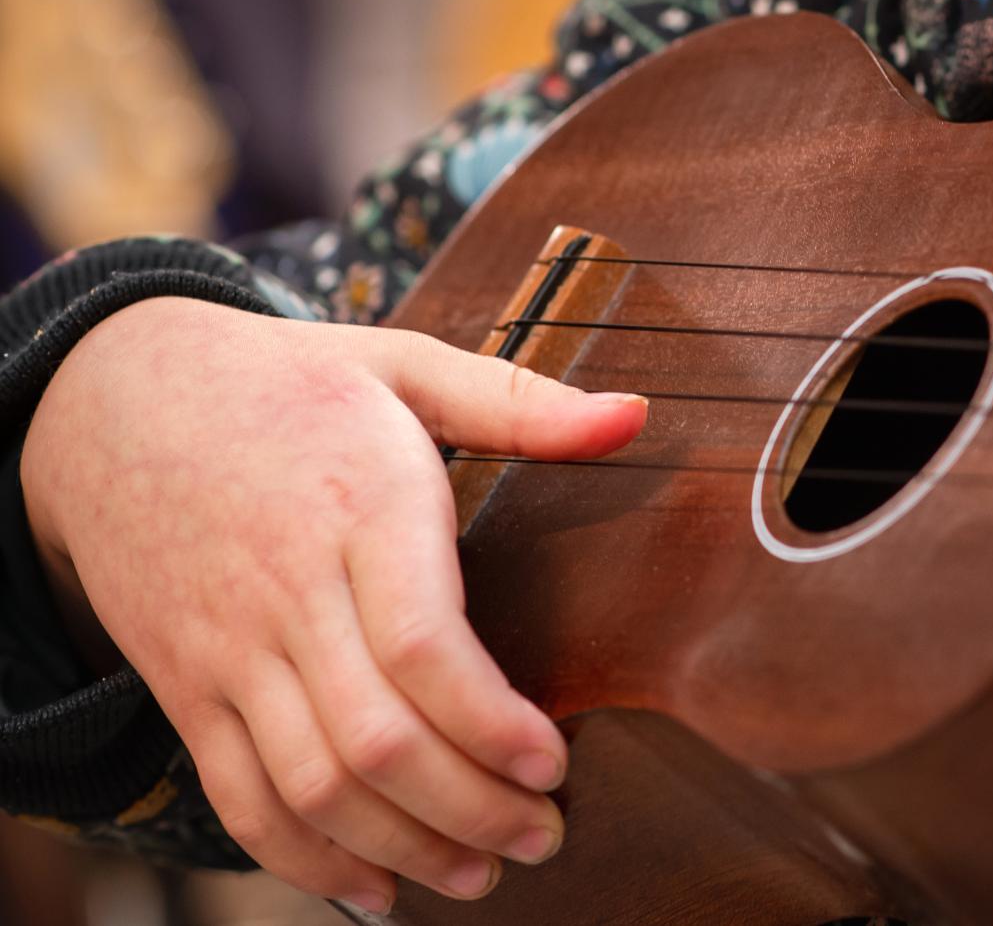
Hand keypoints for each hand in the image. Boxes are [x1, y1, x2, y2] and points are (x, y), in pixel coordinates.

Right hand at [21, 297, 647, 911]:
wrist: (111, 400)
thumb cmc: (285, 384)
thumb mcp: (400, 363)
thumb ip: (519, 403)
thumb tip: (636, 416)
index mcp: (358, 507)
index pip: (421, 645)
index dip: (491, 724)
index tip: (555, 763)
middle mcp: (288, 591)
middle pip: (375, 739)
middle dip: (470, 809)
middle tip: (544, 836)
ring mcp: (228, 650)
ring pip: (310, 786)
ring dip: (402, 849)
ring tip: (481, 874)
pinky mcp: (186, 688)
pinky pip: (239, 796)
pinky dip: (303, 860)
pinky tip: (373, 887)